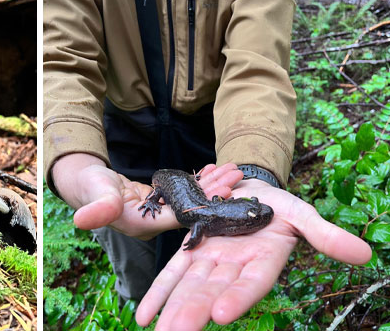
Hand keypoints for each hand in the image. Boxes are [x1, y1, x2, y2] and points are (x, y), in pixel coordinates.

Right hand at [51, 154, 243, 238]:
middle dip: (217, 191)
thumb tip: (85, 220)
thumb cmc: (89, 188)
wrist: (84, 183)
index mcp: (146, 225)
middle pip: (194, 207)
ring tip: (234, 169)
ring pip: (193, 198)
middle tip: (239, 175)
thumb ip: (99, 207)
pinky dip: (199, 180)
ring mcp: (160, 212)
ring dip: (212, 184)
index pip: (182, 216)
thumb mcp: (96, 195)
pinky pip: (184, 190)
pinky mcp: (160, 201)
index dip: (205, 204)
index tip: (226, 191)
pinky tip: (214, 169)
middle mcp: (158, 222)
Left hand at [135, 179, 372, 328]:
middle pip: (212, 293)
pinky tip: (143, 316)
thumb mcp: (301, 215)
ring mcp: (211, 261)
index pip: (250, 284)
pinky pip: (172, 274)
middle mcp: (234, 268)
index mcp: (262, 262)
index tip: (222, 314)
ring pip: (189, 289)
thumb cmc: (279, 207)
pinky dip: (158, 293)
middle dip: (193, 315)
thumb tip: (363, 254)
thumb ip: (324, 235)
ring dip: (172, 311)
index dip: (238, 298)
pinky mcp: (192, 251)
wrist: (250, 189)